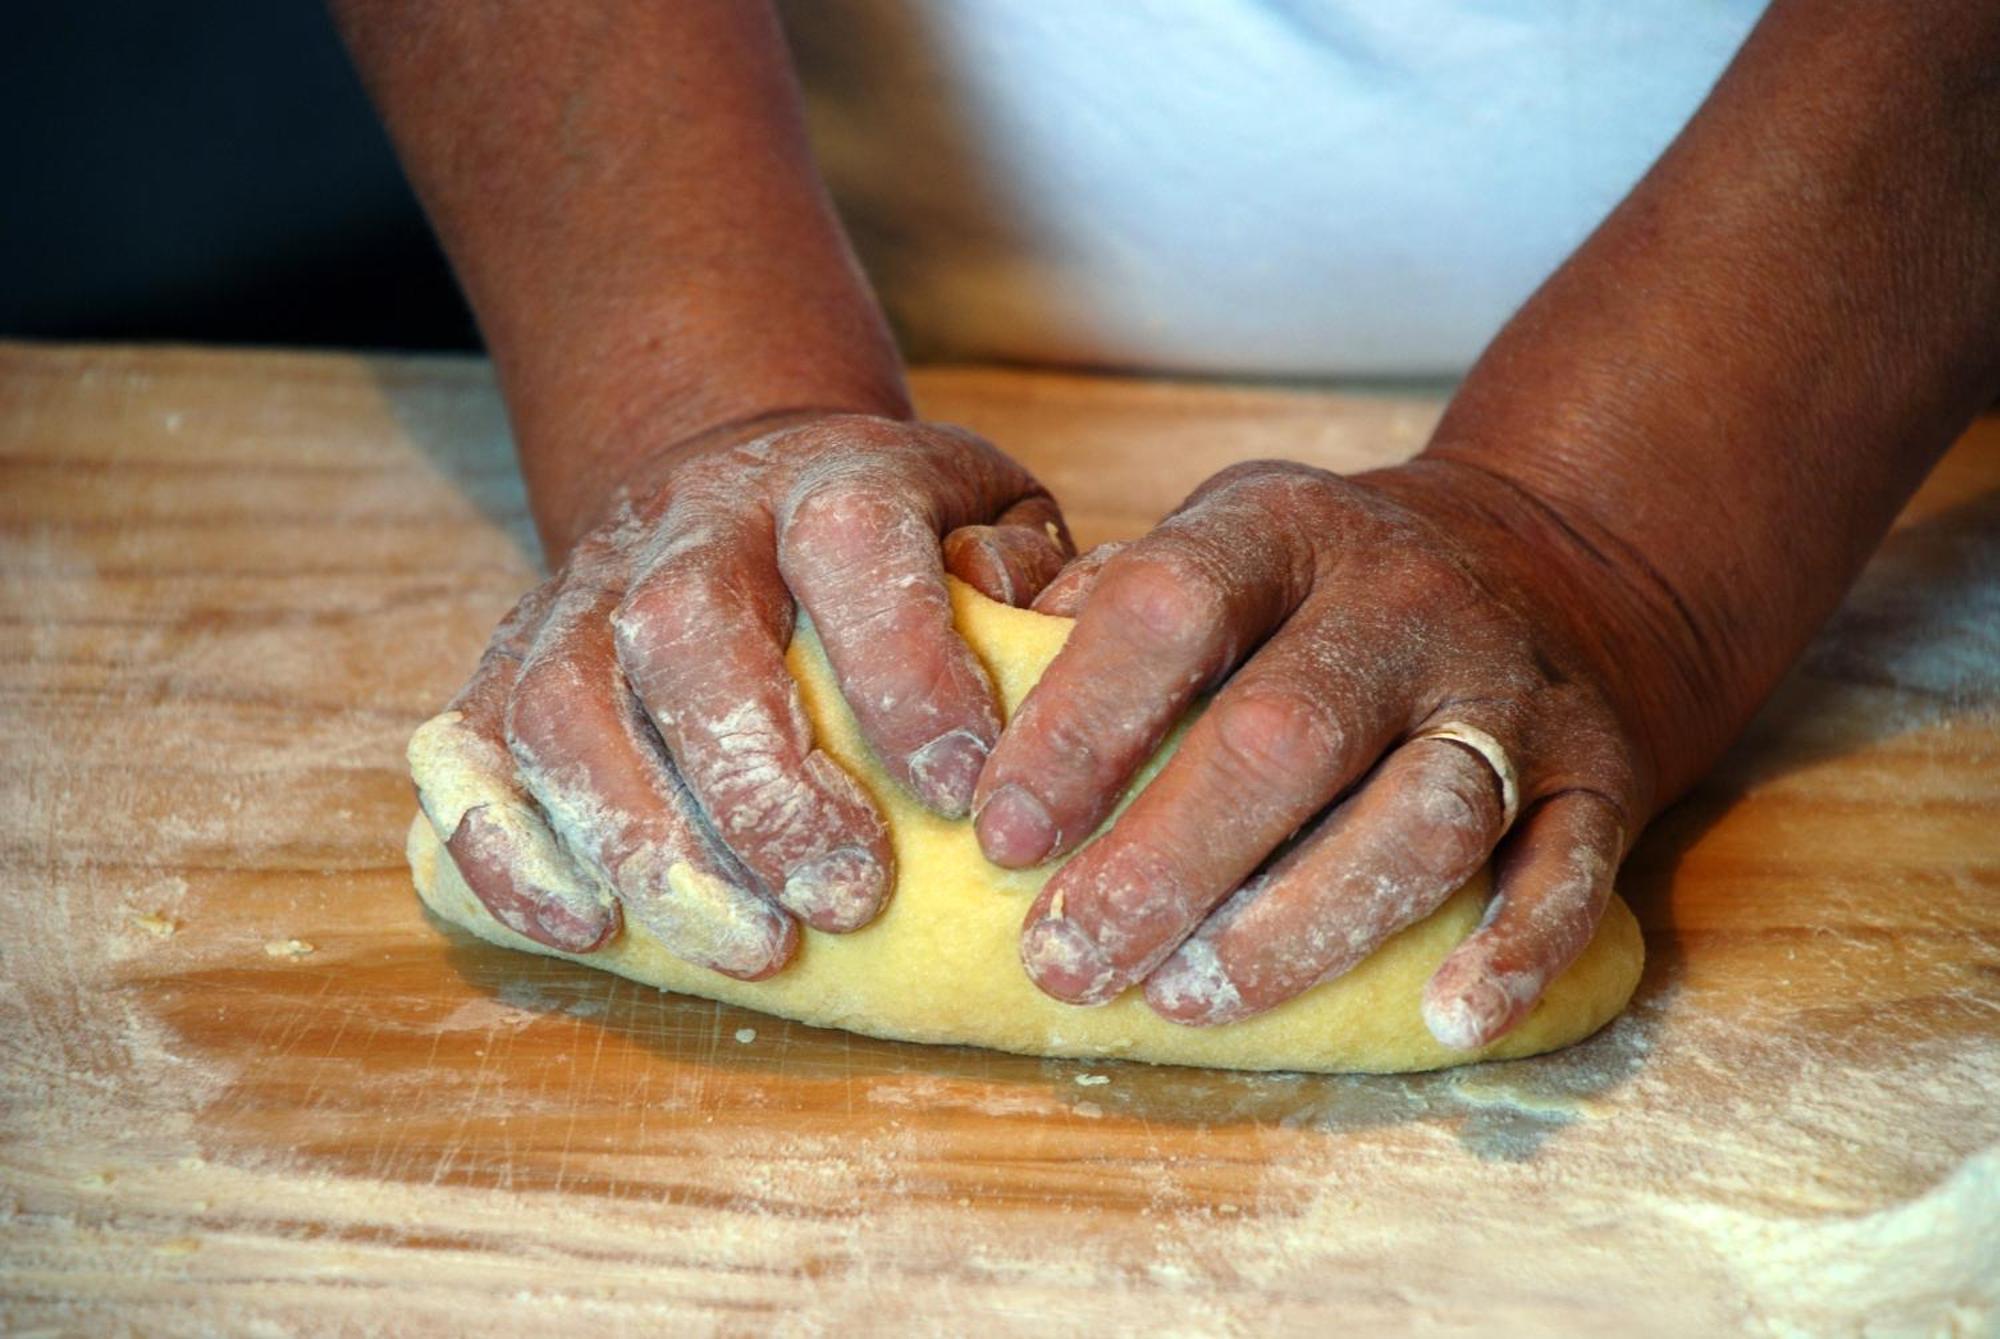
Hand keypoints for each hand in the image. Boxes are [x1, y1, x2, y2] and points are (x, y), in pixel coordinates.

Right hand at [410, 412, 1069, 978]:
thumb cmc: (896, 539)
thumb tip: (1023, 647)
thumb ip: (1021, 574)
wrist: (740, 479)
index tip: (961, 791)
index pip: (852, 540)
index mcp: (826, 480)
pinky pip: (461, 746)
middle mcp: (689, 525)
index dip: (904, 665)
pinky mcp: (503, 661)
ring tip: (747, 947)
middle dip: (761, 788)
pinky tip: (584, 926)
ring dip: (644, 841)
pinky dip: (505, 845)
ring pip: (562, 704)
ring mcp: (580, 593)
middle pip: (684, 633)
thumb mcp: (989, 518)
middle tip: (848, 903)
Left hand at [975, 458, 1666, 1048]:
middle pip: (1287, 735)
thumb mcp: (1220, 541)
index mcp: (1285, 534)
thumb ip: (1104, 605)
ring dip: (1305, 923)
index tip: (1000, 836)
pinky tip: (1444, 1021)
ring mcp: (1511, 691)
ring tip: (1193, 998)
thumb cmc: (1325, 587)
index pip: (1171, 608)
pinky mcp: (1601, 774)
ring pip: (1424, 813)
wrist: (1558, 562)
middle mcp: (1403, 603)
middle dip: (1165, 861)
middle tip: (1067, 959)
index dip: (1080, 724)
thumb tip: (965, 672)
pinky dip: (1518, 950)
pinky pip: (1573, 869)